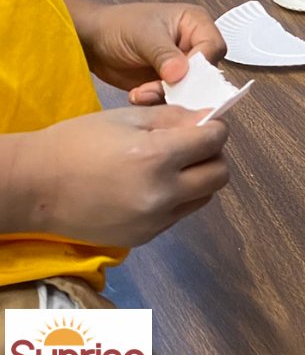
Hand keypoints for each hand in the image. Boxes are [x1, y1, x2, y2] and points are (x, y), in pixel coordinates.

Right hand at [13, 105, 229, 246]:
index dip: (215, 127)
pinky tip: (153, 185)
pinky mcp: (144, 237)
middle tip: (193, 144)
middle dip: (213, 155)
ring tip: (173, 165)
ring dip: (199, 178)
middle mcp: (162, 194)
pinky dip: (178, 198)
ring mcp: (154, 221)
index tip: (206, 123)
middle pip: (219, 174)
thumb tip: (210, 118)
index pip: (215, 140)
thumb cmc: (78, 142)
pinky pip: (179, 215)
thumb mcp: (129, 117)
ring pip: (203, 197)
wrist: (35, 187)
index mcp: (157, 158)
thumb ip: (175, 119)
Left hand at [66, 0, 225, 104]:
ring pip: (189, 89)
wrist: (92, 41)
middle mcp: (193, 44)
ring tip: (142, 92)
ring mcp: (181, 65)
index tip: (180, 76)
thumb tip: (181, 73)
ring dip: (166, 95)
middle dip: (183, 85)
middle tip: (160, 90)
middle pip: (205, 72)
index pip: (213, 47)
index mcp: (195, 23)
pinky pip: (172, 98)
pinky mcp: (168, 83)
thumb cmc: (118, 25)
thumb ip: (164, 54)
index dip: (202, 64)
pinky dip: (156, 101)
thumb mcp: (143, 35)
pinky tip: (138, 95)